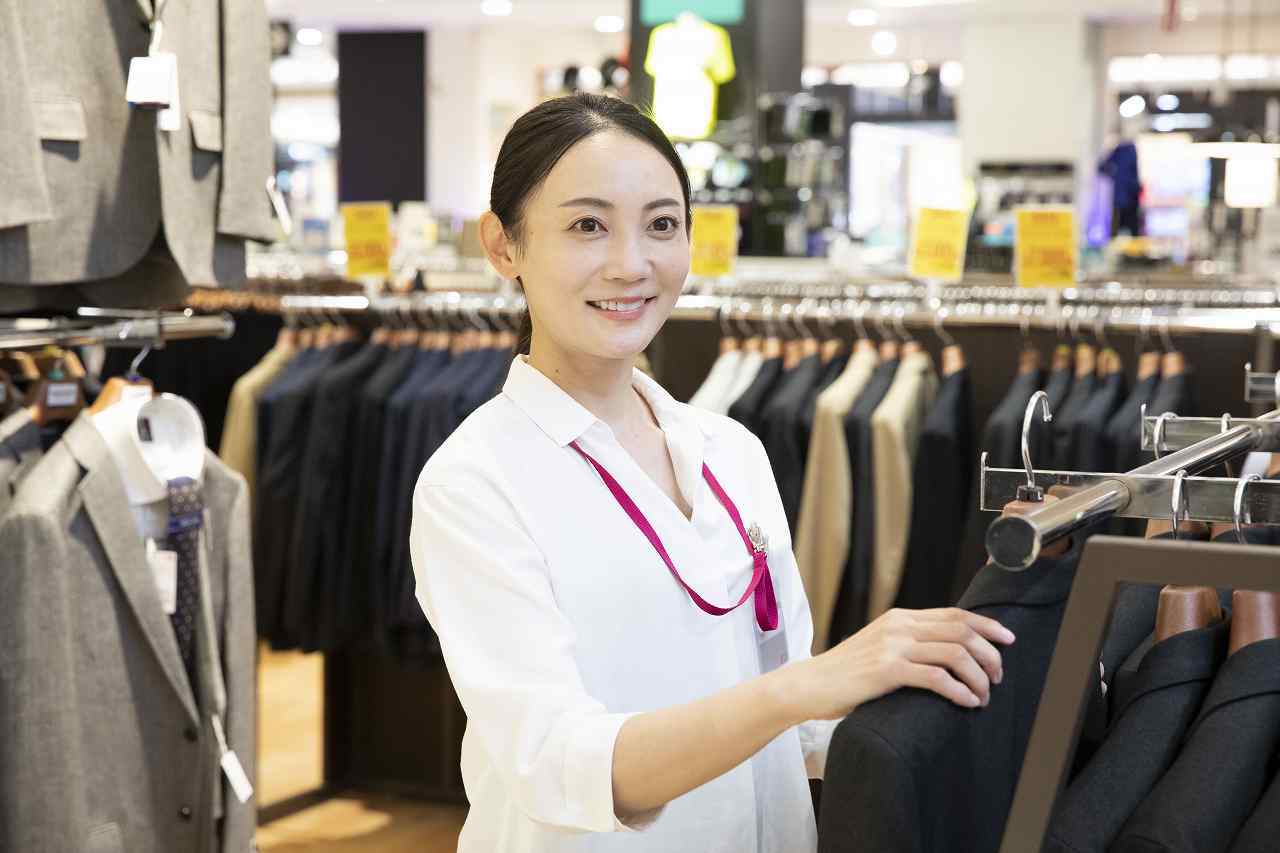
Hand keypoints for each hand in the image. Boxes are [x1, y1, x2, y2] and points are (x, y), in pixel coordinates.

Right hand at [777, 607, 1015, 721]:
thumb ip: (908, 643)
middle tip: (998, 677)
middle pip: (961, 630)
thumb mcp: (880, 647)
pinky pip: (936, 677)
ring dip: (978, 676)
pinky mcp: (886, 670)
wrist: (811, 684)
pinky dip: (959, 691)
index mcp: (900, 618)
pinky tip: (967, 703)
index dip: (987, 626)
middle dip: (989, 654)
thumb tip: (948, 653)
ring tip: (984, 695)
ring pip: (954, 653)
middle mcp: (899, 626)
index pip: (954, 614)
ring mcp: (892, 646)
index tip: (1008, 640)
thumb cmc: (846, 674)